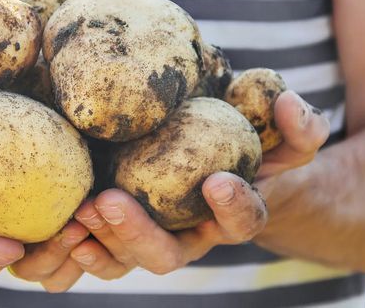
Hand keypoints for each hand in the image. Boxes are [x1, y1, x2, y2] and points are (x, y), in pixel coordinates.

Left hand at [70, 90, 329, 278]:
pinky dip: (82, 246)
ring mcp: (152, 237)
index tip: (217, 181)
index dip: (234, 208)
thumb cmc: (244, 136)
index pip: (241, 222)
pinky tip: (67, 227)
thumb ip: (298, 122)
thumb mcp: (279, 128)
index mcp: (232, 215)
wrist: (209, 149)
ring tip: (79, 211)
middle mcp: (190, 237)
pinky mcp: (120, 232)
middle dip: (139, 235)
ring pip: (126, 259)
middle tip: (111, 201)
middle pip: (167, 255)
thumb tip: (286, 104)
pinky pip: (99, 253)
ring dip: (100, 239)